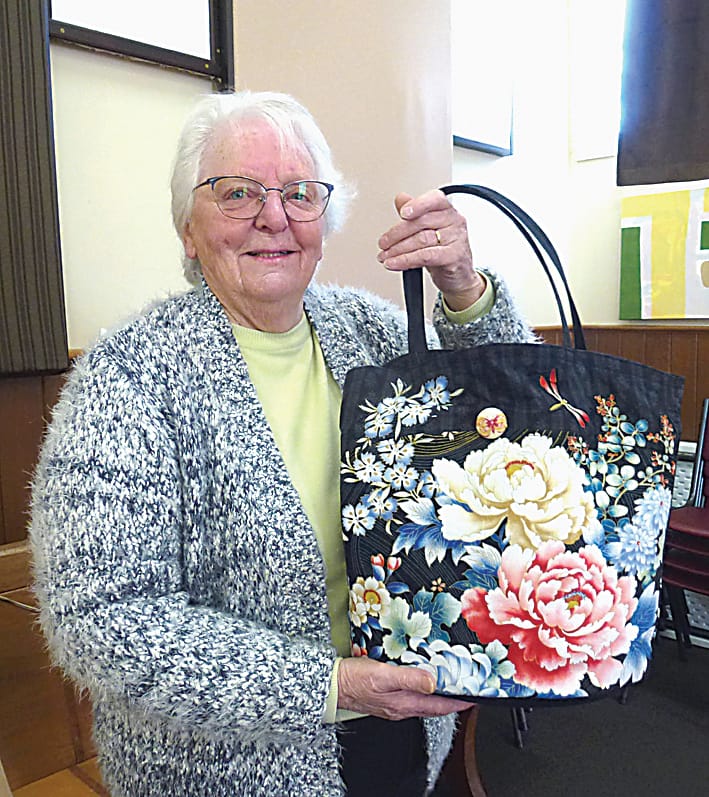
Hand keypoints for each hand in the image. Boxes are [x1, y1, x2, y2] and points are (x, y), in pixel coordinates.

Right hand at [337, 656, 472, 720]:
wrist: (331, 685)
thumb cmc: (353, 679)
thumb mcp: (382, 674)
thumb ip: (409, 678)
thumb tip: (433, 681)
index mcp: (404, 703)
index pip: (440, 705)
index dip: (459, 701)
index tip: (475, 696)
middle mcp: (402, 707)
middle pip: (435, 706)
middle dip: (453, 699)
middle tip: (468, 688)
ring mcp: (394, 705)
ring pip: (424, 702)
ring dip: (439, 695)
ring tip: (451, 684)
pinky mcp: (387, 699)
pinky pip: (412, 697)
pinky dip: (423, 691)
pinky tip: (422, 681)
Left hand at [377, 190, 485, 310]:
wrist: (459, 277)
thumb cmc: (444, 252)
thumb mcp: (428, 231)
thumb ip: (415, 214)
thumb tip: (401, 199)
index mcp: (448, 210)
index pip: (434, 199)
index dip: (418, 204)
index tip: (402, 213)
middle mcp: (454, 222)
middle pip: (421, 222)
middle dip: (397, 233)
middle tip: (383, 243)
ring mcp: (456, 239)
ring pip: (421, 240)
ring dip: (397, 249)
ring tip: (385, 256)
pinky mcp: (453, 257)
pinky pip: (425, 256)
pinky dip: (405, 260)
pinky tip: (394, 263)